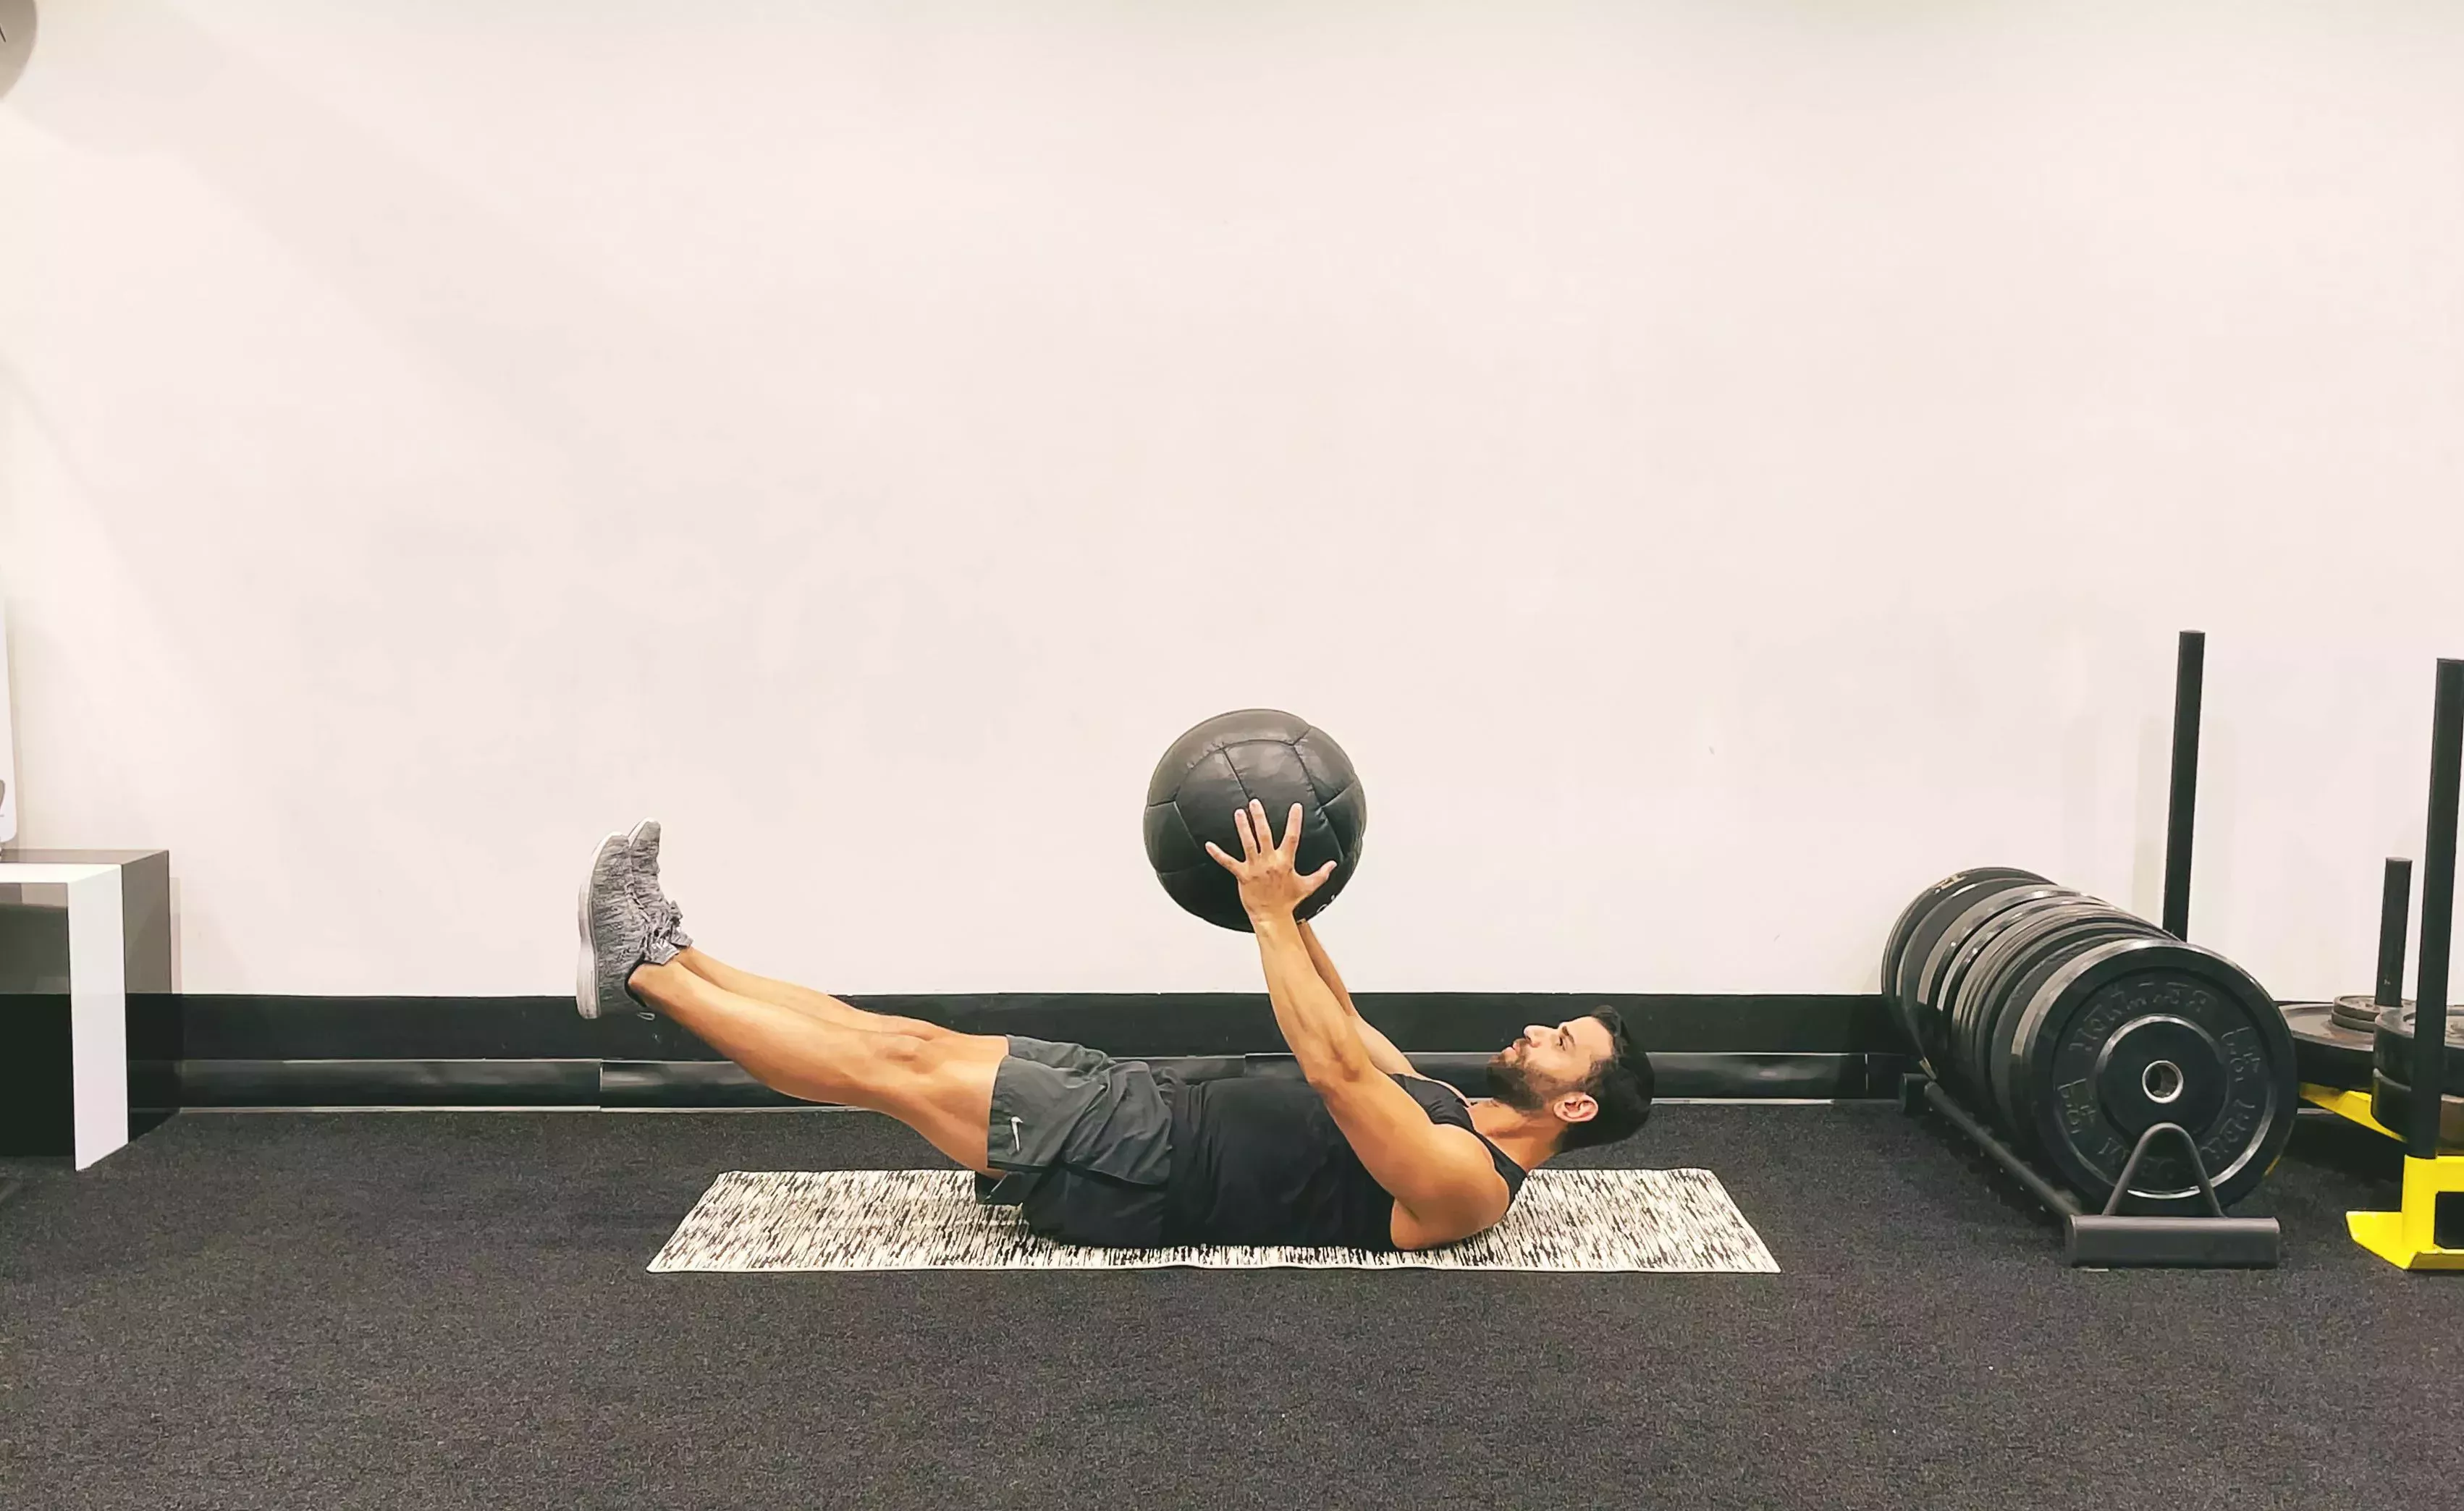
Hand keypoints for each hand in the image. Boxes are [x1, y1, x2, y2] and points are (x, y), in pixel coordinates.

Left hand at [1205, 799, 1336, 921]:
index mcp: (1285, 862)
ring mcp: (1255, 868)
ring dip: (1243, 827)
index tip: (1296, 807)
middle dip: (1260, 818)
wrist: (1272, 916)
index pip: (1292, 837)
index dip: (1294, 821)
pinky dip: (1218, 854)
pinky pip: (1228, 863)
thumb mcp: (1308, 886)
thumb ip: (1321, 874)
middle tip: (1254, 803)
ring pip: (1247, 843)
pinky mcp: (1242, 876)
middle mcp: (1270, 862)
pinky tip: (1208, 845)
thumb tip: (1333, 865)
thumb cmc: (1289, 901)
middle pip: (1264, 835)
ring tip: (1239, 813)